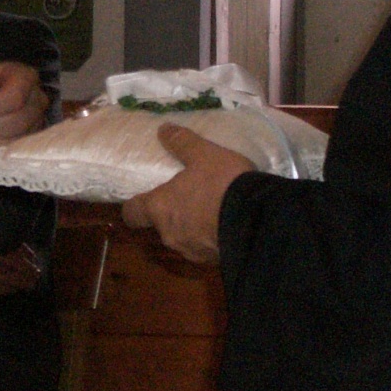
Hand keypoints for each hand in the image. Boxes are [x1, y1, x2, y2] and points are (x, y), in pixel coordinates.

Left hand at [121, 124, 253, 263]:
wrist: (259, 223)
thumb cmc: (222, 184)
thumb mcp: (204, 154)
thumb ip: (182, 142)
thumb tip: (163, 129)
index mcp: (160, 208)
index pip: (131, 213)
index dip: (134, 206)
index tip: (142, 197)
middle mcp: (170, 234)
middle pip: (160, 225)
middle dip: (172, 212)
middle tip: (187, 196)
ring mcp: (193, 252)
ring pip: (184, 238)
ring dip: (192, 226)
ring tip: (211, 209)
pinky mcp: (215, 262)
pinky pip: (206, 248)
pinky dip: (211, 237)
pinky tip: (227, 223)